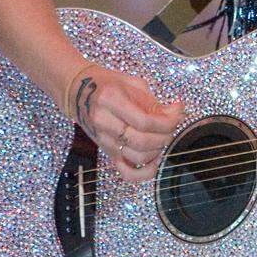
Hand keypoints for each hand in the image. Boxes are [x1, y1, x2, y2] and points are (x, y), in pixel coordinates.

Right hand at [65, 63, 185, 182]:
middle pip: (142, 141)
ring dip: (158, 149)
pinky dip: (144, 172)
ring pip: (137, 157)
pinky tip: (155, 159)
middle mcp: (104, 122)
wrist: (79, 91)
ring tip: (163, 136)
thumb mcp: (133, 84)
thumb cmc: (108, 84)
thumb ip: (154, 101)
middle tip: (171, 126)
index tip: (177, 115)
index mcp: (110, 100)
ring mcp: (104, 140)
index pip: (145, 121)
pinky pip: (126, 172)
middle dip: (165, 135)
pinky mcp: (107, 151)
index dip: (167, 122)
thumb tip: (176, 114)